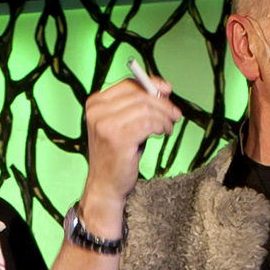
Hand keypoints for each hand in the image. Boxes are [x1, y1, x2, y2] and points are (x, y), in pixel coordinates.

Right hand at [78, 73, 182, 234]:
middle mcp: (97, 112)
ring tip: (168, 128)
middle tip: (175, 114)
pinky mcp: (117, 139)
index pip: (128, 84)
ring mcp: (105, 125)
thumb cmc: (117, 154)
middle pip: (139, 95)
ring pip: (146, 108)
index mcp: (95, 104)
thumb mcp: (123, 124)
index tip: (167, 90)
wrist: (105, 185)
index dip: (151, 84)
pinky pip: (148, 123)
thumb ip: (136, 105)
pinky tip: (163, 133)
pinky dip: (160, 126)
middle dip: (162, 103)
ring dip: (163, 117)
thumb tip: (164, 89)